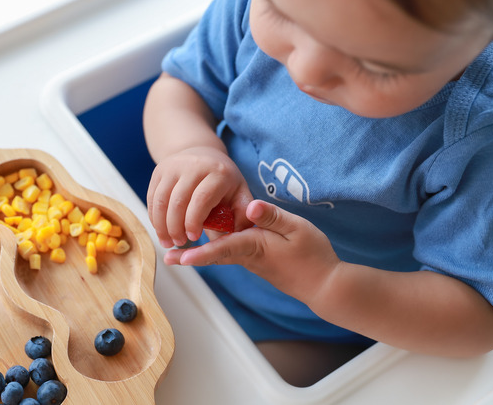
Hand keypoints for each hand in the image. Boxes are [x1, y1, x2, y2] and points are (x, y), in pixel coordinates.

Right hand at [147, 146, 252, 248]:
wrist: (203, 155)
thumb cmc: (224, 182)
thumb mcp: (240, 194)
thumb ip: (243, 216)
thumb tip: (238, 237)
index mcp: (218, 172)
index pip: (201, 198)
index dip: (194, 221)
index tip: (194, 238)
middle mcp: (194, 165)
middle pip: (178, 201)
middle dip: (176, 227)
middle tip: (179, 243)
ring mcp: (173, 166)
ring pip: (160, 200)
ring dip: (162, 225)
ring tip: (168, 242)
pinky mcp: (159, 171)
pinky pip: (152, 198)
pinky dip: (154, 217)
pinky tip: (161, 230)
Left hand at [164, 200, 339, 302]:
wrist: (324, 284)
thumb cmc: (313, 255)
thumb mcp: (297, 228)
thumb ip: (272, 216)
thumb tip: (249, 206)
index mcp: (255, 246)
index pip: (222, 248)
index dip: (200, 252)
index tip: (181, 257)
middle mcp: (248, 255)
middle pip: (214, 255)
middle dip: (191, 256)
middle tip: (168, 258)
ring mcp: (252, 260)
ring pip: (221, 255)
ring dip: (200, 254)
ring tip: (178, 253)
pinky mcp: (256, 261)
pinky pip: (231, 254)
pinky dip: (215, 251)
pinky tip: (208, 243)